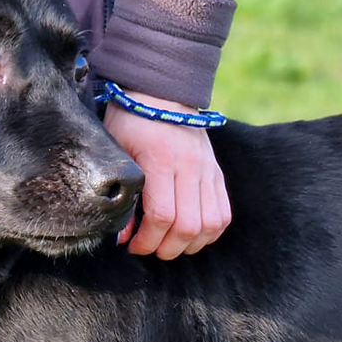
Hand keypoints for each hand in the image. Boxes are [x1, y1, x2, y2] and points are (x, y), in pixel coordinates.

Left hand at [102, 91, 231, 259]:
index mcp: (161, 161)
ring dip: (191, 244)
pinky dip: (210, 232)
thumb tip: (124, 236)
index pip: (163, 216)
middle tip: (151, 248)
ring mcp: (208, 170)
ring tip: (171, 243)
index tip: (134, 245)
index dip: (148, 240)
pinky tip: (192, 234)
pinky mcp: (217, 173)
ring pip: (211, 225)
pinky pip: (224, 214)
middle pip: (188, 226)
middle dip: (167, 248)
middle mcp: (190, 167)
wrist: (161, 93)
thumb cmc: (131, 122)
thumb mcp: (118, 153)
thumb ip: (122, 194)